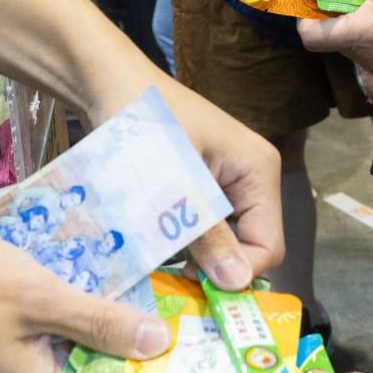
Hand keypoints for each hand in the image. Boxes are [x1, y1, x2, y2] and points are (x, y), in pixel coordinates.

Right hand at [0, 235, 171, 372]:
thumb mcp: (39, 297)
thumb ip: (98, 322)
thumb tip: (159, 344)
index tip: (190, 356)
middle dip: (131, 354)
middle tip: (177, 318)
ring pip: (72, 365)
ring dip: (101, 337)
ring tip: (146, 301)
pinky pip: (47, 351)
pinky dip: (71, 329)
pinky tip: (92, 295)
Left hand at [144, 79, 283, 287]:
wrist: (104, 83)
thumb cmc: (141, 127)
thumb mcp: (174, 185)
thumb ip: (207, 234)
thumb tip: (239, 283)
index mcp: (259, 171)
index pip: (268, 245)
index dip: (236, 272)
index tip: (195, 289)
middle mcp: (251, 176)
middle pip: (247, 244)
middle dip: (214, 266)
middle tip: (171, 281)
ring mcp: (225, 179)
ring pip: (221, 239)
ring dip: (193, 255)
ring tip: (156, 262)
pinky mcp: (199, 183)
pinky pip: (201, 225)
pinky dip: (180, 240)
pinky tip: (153, 244)